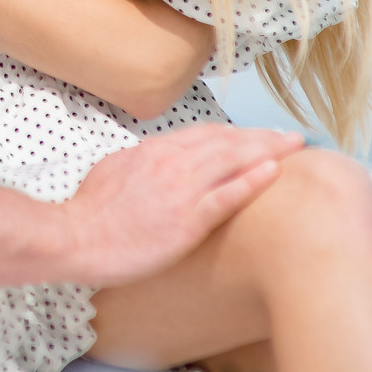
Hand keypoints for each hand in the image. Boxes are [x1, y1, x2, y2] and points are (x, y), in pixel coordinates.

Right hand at [56, 125, 302, 287]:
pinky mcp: (188, 220)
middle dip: (262, 136)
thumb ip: (142, 162)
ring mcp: (181, 189)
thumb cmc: (90, 212)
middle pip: (227, 141)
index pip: (205, 134)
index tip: (258, 136)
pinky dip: (253, 181)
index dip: (236, 133)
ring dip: (267, 150)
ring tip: (294, 146)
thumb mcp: (113, 170)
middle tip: (291, 136)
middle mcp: (172, 162)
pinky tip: (275, 172)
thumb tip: (156, 160)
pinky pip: (228, 195)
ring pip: (233, 160)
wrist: (77, 237)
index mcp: (154, 150)